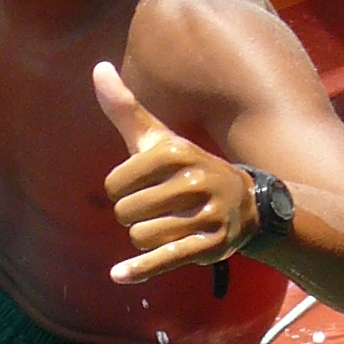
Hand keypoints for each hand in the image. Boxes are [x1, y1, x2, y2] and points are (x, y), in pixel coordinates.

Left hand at [94, 61, 255, 284]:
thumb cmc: (186, 169)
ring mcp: (205, 214)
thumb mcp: (158, 139)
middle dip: (133, 216)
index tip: (141, 187)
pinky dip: (139, 269)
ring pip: (140, 237)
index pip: (115, 184)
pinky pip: (163, 259)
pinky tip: (119, 275)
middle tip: (158, 209)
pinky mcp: (211, 245)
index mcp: (175, 152)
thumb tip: (98, 68)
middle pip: (126, 213)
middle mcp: (193, 180)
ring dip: (144, 239)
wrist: (245, 202)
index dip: (120, 191)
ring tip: (167, 226)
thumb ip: (125, 109)